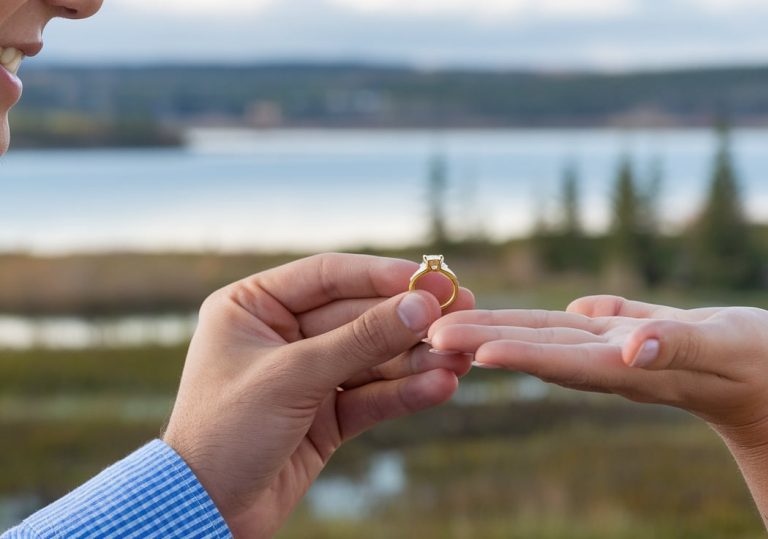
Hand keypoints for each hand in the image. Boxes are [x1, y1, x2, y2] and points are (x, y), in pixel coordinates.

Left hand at [163, 254, 474, 538]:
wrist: (205, 513)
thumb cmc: (226, 432)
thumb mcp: (293, 377)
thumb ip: (361, 340)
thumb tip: (420, 307)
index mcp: (252, 307)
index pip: (327, 276)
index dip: (381, 275)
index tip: (430, 279)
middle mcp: (281, 334)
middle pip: (358, 316)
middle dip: (408, 321)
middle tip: (461, 312)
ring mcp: (307, 376)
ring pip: (372, 358)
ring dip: (417, 359)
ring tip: (462, 359)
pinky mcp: (326, 416)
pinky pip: (372, 396)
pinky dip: (405, 392)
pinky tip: (441, 386)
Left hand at [429, 295, 767, 431]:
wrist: (764, 377)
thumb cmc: (755, 360)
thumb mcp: (725, 346)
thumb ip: (677, 345)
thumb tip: (630, 347)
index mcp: (627, 367)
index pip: (561, 360)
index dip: (517, 354)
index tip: (471, 350)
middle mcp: (607, 361)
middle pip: (536, 350)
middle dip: (483, 341)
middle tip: (429, 334)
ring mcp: (610, 349)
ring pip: (544, 337)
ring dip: (495, 331)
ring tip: (448, 328)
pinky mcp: (619, 334)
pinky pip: (568, 326)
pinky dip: (534, 323)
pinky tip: (507, 322)